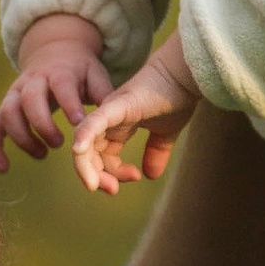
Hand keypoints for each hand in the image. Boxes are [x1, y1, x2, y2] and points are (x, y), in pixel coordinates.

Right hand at [0, 15, 110, 169]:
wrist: (54, 52)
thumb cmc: (80, 72)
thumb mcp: (95, 75)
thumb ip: (104, 95)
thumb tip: (115, 119)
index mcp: (59, 72)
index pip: (61, 85)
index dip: (68, 103)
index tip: (77, 122)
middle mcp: (33, 81)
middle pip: (28, 99)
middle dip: (42, 124)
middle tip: (59, 143)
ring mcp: (15, 93)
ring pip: (6, 112)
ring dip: (22, 137)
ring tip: (42, 154)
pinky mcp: (6, 107)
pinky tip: (5, 168)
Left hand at [72, 36, 202, 196]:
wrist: (186, 74)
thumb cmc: (177, 96)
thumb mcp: (166, 132)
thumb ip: (156, 152)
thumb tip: (149, 175)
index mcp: (118, 127)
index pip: (103, 158)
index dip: (113, 174)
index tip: (135, 177)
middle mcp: (108, 120)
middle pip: (88, 155)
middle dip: (97, 177)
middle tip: (112, 190)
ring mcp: (108, 112)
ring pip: (84, 143)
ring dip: (87, 168)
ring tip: (97, 185)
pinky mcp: (115, 106)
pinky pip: (91, 124)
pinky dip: (83, 138)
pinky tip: (78, 151)